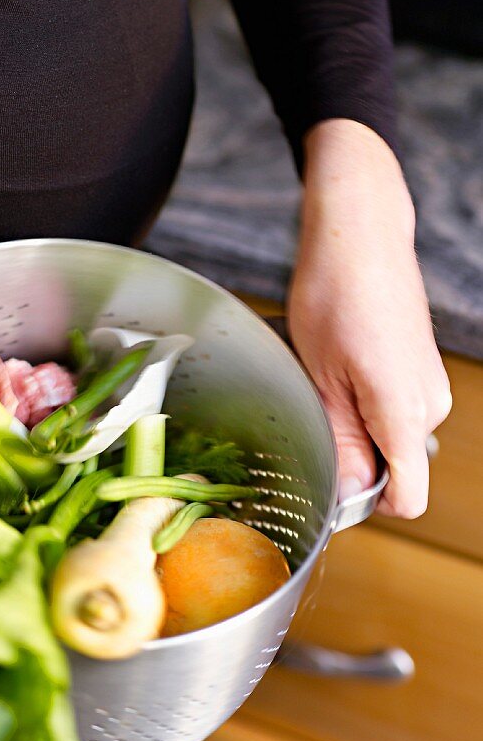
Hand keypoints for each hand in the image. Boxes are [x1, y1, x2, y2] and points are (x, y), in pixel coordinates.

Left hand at [287, 120, 451, 518]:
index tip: (327, 483)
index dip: (363, 504)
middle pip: (392, 470)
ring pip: (388, 439)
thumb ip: (339, 443)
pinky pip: (391, 412)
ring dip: (352, 426)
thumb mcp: (319, 378)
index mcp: (406, 413)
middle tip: (311, 409)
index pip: (407, 499)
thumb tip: (347, 496)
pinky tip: (338, 367)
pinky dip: (362, 404)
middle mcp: (429, 406)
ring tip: (323, 378)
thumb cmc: (333, 294)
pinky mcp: (420, 372)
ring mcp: (429, 387)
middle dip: (350, 457)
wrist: (359, 236)